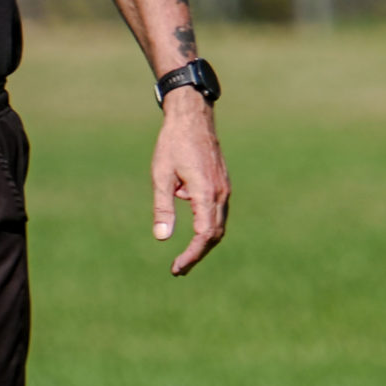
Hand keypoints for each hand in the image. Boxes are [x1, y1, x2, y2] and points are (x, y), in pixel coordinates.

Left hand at [150, 96, 228, 275]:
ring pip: (218, 225)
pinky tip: (189, 220)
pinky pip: (217, 212)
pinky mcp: (222, 184)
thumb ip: (163, 207)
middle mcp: (220, 193)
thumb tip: (162, 238)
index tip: (176, 268)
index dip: (192, 255)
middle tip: (178, 269)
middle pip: (215, 235)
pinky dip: (206, 225)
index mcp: (206, 193)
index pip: (204, 235)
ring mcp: (224, 188)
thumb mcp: (161, 175)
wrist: (192, 116)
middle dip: (197, 254)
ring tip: (184, 256)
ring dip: (203, 242)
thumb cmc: (173, 143)